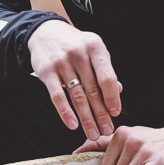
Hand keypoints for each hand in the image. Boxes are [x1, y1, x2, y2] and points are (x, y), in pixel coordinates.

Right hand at [28, 20, 121, 140]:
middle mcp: (79, 54)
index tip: (115, 114)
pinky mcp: (47, 71)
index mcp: (95, 47)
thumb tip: (118, 92)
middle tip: (106, 130)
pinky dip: (65, 112)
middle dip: (101, 114)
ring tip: (93, 133)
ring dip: (86, 118)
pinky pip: (57, 96)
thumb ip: (105, 70)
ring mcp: (61, 62)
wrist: (45, 32)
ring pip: (77, 96)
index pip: (107, 77)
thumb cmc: (75, 44)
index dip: (112, 98)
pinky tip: (73, 125)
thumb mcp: (93, 50)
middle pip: (93, 90)